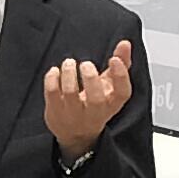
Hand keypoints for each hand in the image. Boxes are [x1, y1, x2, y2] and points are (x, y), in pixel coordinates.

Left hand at [42, 40, 137, 160]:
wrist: (77, 134)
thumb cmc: (95, 104)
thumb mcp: (110, 85)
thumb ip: (120, 63)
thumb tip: (125, 43)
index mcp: (112, 104)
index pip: (123, 93)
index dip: (121, 75)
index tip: (114, 59)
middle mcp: (94, 112)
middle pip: (96, 99)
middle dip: (90, 78)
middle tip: (86, 64)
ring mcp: (73, 114)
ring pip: (71, 94)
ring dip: (69, 74)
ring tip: (69, 62)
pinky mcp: (55, 112)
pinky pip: (52, 94)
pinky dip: (52, 78)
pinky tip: (55, 71)